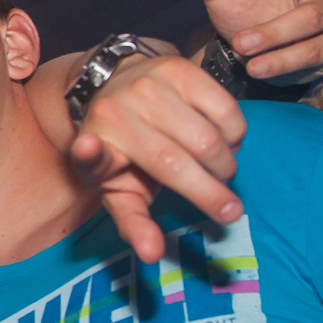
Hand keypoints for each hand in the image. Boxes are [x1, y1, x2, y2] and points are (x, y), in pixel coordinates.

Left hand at [70, 55, 245, 262]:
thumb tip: (151, 254)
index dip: (88, 154)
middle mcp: (116, 112)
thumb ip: (134, 223)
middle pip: (176, 163)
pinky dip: (235, 134)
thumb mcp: (119, 188)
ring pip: (209, 139)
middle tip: (229, 211)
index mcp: (95, 148)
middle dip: (212, 195)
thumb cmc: (124, 150)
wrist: (115, 85)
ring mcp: (147, 86)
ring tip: (218, 170)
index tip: (87, 149)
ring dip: (225, 164)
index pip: (90, 158)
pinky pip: (227, 111)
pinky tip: (223, 140)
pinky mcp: (179, 68)